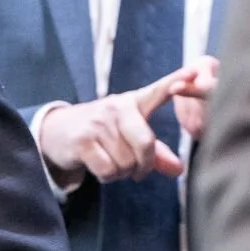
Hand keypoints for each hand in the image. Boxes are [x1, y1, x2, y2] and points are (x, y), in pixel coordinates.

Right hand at [35, 59, 215, 187]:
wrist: (56, 132)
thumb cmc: (100, 135)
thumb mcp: (128, 137)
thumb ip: (155, 153)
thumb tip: (178, 169)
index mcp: (133, 103)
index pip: (158, 91)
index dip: (175, 82)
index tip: (193, 72)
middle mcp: (117, 107)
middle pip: (146, 144)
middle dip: (143, 166)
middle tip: (137, 172)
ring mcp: (99, 122)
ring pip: (126, 163)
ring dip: (121, 173)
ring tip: (111, 163)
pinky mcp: (83, 140)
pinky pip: (108, 170)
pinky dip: (107, 177)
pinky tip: (100, 168)